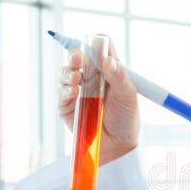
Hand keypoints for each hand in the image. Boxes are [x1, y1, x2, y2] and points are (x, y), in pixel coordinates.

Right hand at [58, 38, 139, 164]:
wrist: (117, 146)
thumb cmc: (126, 119)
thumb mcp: (128, 96)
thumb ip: (119, 77)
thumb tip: (109, 60)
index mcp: (109, 70)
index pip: (100, 48)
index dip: (96, 43)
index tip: (95, 45)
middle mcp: (92, 77)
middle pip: (79, 56)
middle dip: (76, 54)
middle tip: (79, 58)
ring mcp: (78, 90)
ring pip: (66, 72)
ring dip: (68, 72)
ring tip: (76, 78)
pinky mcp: (68, 106)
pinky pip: (62, 93)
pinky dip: (65, 89)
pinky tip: (73, 91)